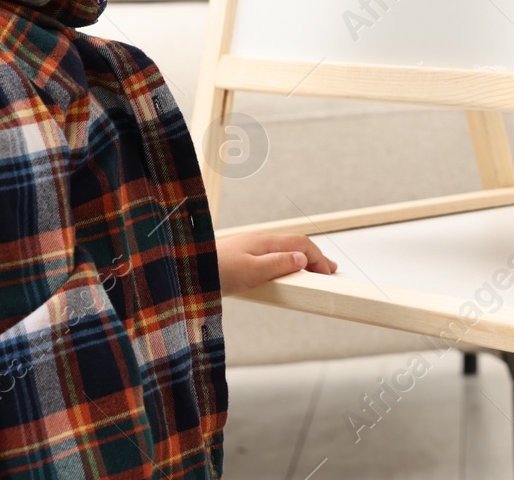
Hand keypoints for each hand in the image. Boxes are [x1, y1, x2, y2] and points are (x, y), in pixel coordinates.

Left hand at [216, 231, 337, 294]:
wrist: (185, 268)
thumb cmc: (213, 270)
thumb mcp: (250, 271)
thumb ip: (277, 264)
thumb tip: (302, 259)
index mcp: (265, 242)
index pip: (301, 244)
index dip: (318, 257)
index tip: (329, 272)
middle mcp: (259, 241)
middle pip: (294, 244)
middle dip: (314, 257)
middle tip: (327, 270)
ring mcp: (250, 248)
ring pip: (283, 250)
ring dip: (300, 260)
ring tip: (310, 273)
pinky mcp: (241, 257)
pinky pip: (271, 256)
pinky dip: (286, 263)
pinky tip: (282, 273)